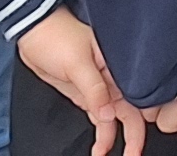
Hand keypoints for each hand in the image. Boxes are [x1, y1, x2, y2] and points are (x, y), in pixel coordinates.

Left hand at [18, 10, 154, 155]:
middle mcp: (114, 79)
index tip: (138, 144)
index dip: (143, 121)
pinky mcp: (86, 96)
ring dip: (114, 140)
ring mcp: (100, 88)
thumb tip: (109, 115)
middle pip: (131, 112)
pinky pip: (99, 119)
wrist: (33, 32)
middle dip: (133, 138)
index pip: (139, 97)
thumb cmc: (57, 36)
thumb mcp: (77, 62)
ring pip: (115, 119)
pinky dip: (101, 135)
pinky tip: (99, 149)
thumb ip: (95, 90)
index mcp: (119, 66)